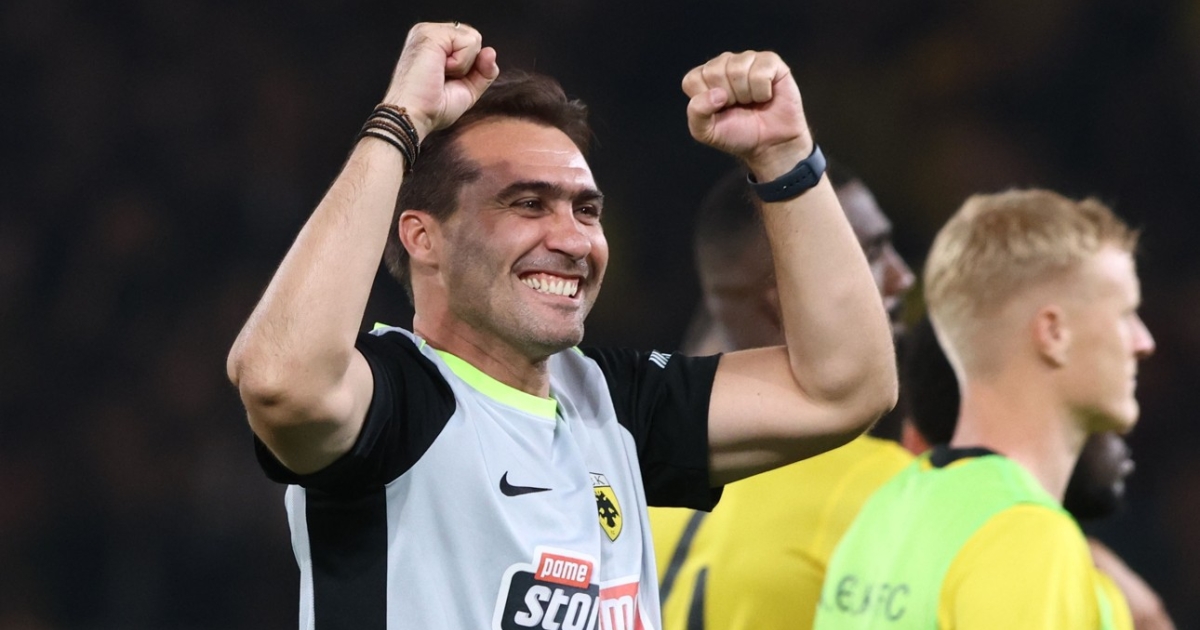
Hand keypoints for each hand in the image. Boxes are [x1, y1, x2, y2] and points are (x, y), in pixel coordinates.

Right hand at [382, 22, 499, 139]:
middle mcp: (430, 33)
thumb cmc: (432, 108)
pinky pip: (468, 42)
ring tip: (440, 75)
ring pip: (473, 39)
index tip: (448, 82)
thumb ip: (483, 71)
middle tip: (443, 79)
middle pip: (474, 39)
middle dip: (469, 65)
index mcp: (434, 44)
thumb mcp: (467, 89)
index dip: (471, 66)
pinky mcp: (431, 34)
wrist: (414, 116)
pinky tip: (440, 70)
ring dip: (463, 65)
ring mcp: (428, 31)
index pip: (470, 44)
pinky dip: (461, 63)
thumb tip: (491, 51)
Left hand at [682, 51, 811, 179]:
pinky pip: (761, 71)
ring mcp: (747, 59)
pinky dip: (763, 92)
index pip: (692, 80)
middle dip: (728, 98)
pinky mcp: (770, 61)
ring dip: (747, 95)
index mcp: (704, 77)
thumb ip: (697, 113)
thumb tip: (715, 94)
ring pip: (738, 70)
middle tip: (738, 106)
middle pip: (715, 72)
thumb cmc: (739, 134)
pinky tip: (766, 95)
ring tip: (752, 101)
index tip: (719, 111)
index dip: (706, 102)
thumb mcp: (707, 132)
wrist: (771, 143)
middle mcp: (724, 63)